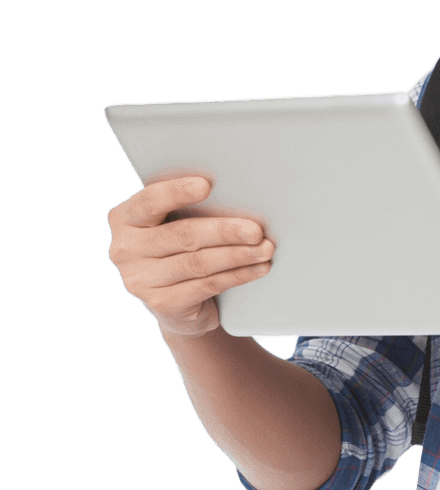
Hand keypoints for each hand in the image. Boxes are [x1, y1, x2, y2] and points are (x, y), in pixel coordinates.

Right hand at [107, 176, 275, 337]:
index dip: (177, 192)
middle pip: (183, 235)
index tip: (206, 185)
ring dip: (238, 255)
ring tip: (265, 249)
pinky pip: (206, 285)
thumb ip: (186, 207)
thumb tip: (235, 192)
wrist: (176, 303)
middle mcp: (124, 250)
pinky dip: (237, 275)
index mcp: (124, 218)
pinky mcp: (160, 304)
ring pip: (198, 263)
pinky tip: (257, 268)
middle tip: (255, 230)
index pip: (149, 201)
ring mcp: (139, 280)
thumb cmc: (178, 248)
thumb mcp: (172, 223)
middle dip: (225, 231)